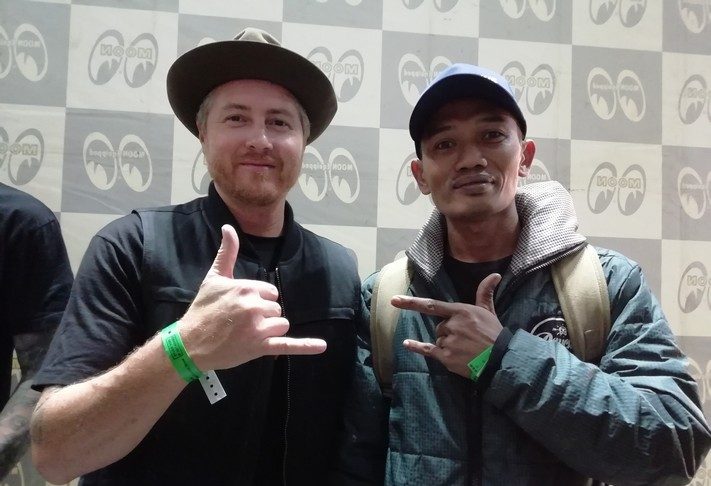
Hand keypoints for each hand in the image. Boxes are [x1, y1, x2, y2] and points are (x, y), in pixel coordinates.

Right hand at [178, 224, 326, 370]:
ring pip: (281, 324)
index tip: (241, 307)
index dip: (258, 300)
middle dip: (264, 315)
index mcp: (247, 288)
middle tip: (240, 322)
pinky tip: (322, 346)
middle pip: (276, 308)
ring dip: (269, 330)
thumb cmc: (202, 309)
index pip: (270, 292)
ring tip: (246, 334)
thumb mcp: (214, 278)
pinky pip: (288, 345)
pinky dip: (306, 346)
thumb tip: (229, 227)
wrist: (190, 343)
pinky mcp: (260, 347)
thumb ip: (227, 253)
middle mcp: (254, 306)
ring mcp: (258, 328)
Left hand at [393, 273, 502, 377]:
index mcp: (461, 311)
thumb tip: (494, 274)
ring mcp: (449, 342)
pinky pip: (428, 350)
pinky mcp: (447, 357)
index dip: (412, 303)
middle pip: (439, 326)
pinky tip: (407, 344)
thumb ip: (484, 292)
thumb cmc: (494, 333)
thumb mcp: (489, 311)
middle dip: (449, 331)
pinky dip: (417, 347)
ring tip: (465, 349)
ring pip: (438, 339)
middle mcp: (452, 325)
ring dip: (447, 343)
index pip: (432, 305)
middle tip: (466, 338)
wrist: (501, 359)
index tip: (394, 300)